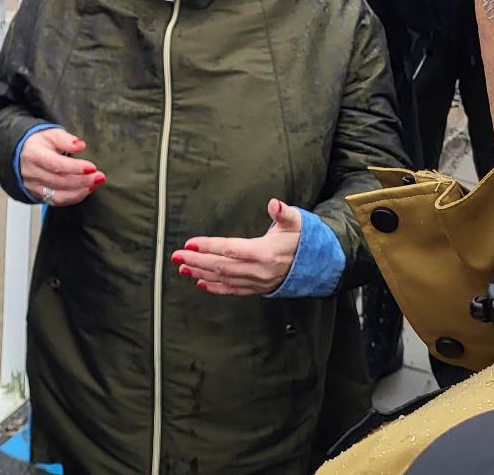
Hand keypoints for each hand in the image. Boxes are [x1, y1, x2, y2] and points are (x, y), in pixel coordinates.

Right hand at [19, 128, 103, 206]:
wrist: (22, 153)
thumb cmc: (39, 143)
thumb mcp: (51, 134)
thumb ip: (65, 139)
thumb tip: (80, 145)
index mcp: (33, 154)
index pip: (55, 164)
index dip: (75, 168)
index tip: (92, 167)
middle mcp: (31, 173)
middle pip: (59, 181)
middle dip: (82, 181)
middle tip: (99, 176)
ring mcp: (34, 186)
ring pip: (58, 195)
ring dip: (80, 191)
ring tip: (95, 184)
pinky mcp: (38, 195)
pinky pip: (57, 201)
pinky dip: (74, 197)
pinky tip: (85, 190)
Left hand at [171, 198, 300, 295]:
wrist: (316, 264)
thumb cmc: (302, 239)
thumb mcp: (296, 221)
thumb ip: (284, 212)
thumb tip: (274, 203)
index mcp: (265, 253)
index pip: (231, 249)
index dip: (209, 246)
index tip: (190, 244)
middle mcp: (259, 270)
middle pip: (222, 266)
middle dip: (197, 261)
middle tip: (176, 256)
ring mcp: (257, 282)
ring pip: (224, 279)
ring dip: (201, 274)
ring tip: (182, 269)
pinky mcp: (257, 288)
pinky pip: (233, 290)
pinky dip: (215, 287)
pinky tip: (201, 283)